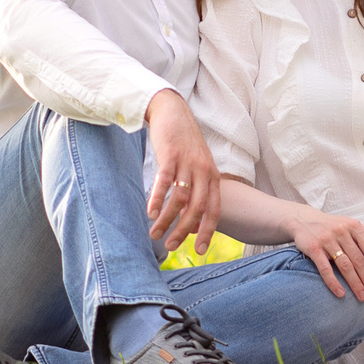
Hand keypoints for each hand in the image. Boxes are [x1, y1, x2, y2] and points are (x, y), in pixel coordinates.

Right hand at [144, 90, 220, 253]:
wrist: (173, 112)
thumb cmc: (184, 144)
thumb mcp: (197, 166)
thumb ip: (197, 190)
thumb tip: (190, 219)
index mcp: (213, 177)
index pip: (213, 210)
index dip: (207, 231)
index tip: (199, 251)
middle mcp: (204, 171)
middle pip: (197, 208)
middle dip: (183, 231)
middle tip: (171, 246)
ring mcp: (188, 163)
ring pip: (179, 199)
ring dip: (166, 220)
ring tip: (154, 233)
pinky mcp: (170, 155)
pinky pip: (164, 182)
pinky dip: (156, 199)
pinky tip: (149, 212)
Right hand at [288, 206, 363, 300]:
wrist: (304, 219)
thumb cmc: (333, 227)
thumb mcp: (353, 229)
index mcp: (354, 227)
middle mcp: (342, 232)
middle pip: (359, 260)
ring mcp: (327, 239)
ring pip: (344, 265)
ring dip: (355, 283)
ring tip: (363, 296)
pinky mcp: (313, 248)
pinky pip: (325, 268)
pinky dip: (333, 282)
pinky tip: (341, 293)